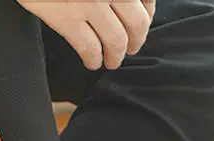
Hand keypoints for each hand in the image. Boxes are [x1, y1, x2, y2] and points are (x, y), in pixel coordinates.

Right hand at [20, 1, 155, 70]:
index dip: (147, 15)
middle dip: (136, 41)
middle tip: (131, 49)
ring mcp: (90, 2)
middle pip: (137, 25)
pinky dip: (93, 60)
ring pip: (116, 41)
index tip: (142, 23)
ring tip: (112, 61)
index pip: (147, 0)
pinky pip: (89, 48)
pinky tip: (91, 62)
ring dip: (116, 57)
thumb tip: (134, 4)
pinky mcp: (66, 16)